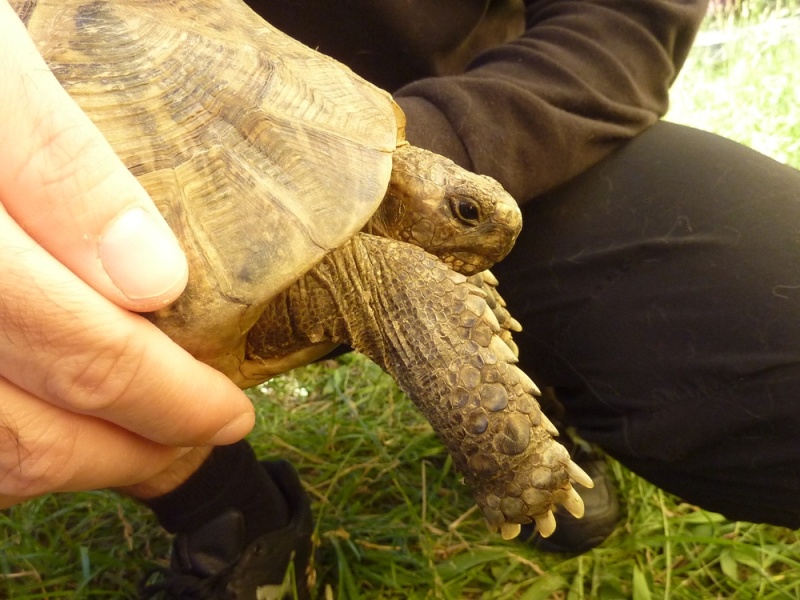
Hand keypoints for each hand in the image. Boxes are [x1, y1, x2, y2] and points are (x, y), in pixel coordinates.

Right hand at [0, 2, 253, 506]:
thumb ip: (61, 168)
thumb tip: (154, 277)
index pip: (82, 351)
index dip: (171, 400)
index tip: (229, 412)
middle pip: (27, 434)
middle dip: (134, 449)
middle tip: (198, 440)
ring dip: (79, 462)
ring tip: (148, 446)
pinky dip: (19, 447)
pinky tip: (65, 422)